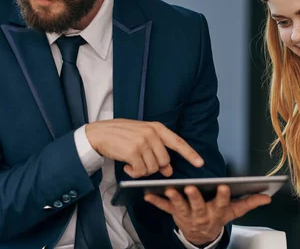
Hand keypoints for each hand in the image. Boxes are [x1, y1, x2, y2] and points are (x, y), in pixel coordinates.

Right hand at [85, 119, 203, 177]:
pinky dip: (134, 173)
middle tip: (141, 164)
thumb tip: (169, 170)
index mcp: (156, 127)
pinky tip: (126, 166)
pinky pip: (140, 171)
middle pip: (164, 161)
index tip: (200, 163)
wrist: (99, 133)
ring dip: (142, 171)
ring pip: (152, 168)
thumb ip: (157, 151)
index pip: (177, 142)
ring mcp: (142, 142)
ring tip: (131, 163)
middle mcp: (151, 133)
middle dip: (155, 167)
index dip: (190, 153)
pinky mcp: (133, 151)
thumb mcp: (142, 138)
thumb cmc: (121, 135)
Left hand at [144, 185, 270, 246]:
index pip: (222, 203)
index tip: (224, 185)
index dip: (223, 196)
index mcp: (217, 211)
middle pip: (198, 205)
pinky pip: (164, 208)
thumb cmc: (217, 217)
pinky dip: (156, 202)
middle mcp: (202, 214)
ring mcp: (187, 215)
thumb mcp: (234, 212)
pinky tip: (147, 195)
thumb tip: (267, 196)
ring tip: (170, 188)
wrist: (201, 236)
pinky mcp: (175, 214)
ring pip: (180, 206)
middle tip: (190, 188)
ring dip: (174, 198)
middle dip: (194, 197)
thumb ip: (249, 203)